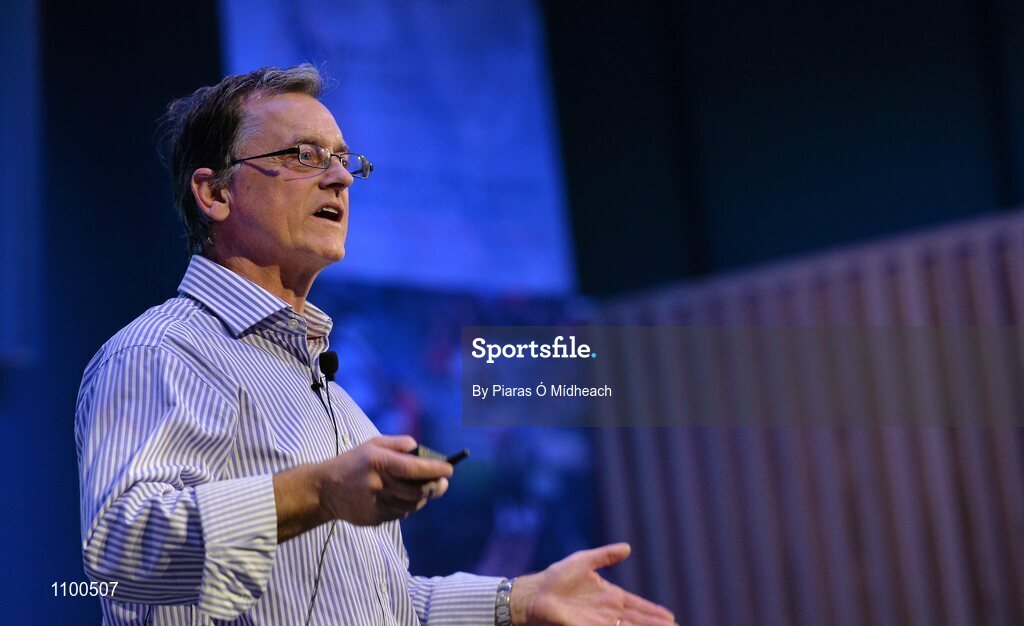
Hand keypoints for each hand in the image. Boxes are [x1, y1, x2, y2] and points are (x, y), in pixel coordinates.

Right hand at [317, 435, 451, 525]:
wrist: (324, 490)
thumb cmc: (353, 463)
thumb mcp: (373, 444)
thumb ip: (398, 443)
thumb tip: (420, 450)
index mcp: (378, 462)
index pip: (414, 468)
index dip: (435, 469)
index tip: (449, 469)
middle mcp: (378, 484)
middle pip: (417, 491)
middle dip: (435, 486)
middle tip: (442, 481)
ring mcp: (376, 504)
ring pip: (412, 505)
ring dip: (423, 497)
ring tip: (424, 488)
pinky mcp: (374, 519)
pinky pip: (400, 514)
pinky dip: (407, 506)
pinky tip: (403, 497)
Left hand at [510, 543, 675, 625]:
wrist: (536, 593)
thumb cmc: (557, 577)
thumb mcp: (585, 560)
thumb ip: (605, 555)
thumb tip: (627, 547)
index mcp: (610, 596)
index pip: (638, 606)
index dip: (653, 611)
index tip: (671, 616)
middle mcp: (608, 613)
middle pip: (638, 621)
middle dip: (656, 625)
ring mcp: (600, 623)